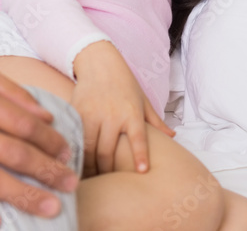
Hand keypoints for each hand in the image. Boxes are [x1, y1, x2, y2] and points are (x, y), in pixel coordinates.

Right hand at [70, 41, 173, 176]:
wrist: (99, 63)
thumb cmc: (124, 84)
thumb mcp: (142, 100)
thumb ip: (155, 121)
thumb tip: (172, 136)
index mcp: (131, 113)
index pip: (138, 138)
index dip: (140, 155)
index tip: (142, 171)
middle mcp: (112, 115)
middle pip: (107, 151)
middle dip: (106, 170)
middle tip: (107, 182)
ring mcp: (92, 114)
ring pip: (88, 149)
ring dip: (89, 166)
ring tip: (91, 177)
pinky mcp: (76, 112)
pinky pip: (74, 138)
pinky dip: (75, 152)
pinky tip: (75, 162)